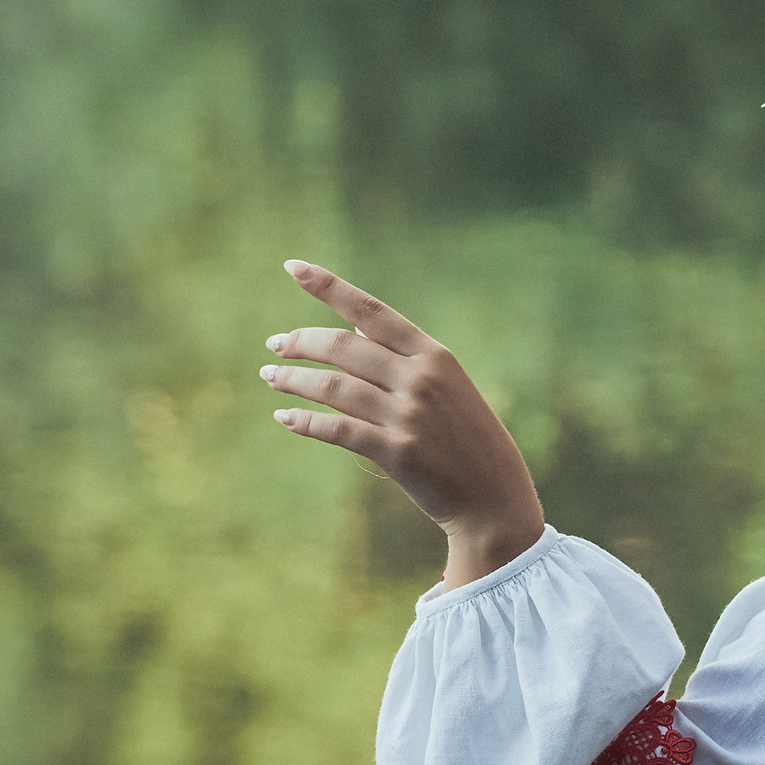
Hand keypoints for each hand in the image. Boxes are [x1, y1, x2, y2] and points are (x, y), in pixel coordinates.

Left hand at [262, 260, 543, 587]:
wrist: (494, 497)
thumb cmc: (467, 438)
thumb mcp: (447, 386)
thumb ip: (401, 357)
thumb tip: (350, 329)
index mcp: (434, 355)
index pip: (371, 310)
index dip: (329, 287)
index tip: (293, 267)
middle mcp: (421, 379)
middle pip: (343, 346)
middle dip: (301, 341)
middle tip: (275, 345)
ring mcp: (409, 416)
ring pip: (334, 387)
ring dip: (294, 380)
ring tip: (270, 377)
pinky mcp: (397, 454)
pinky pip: (339, 430)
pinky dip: (306, 422)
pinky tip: (285, 417)